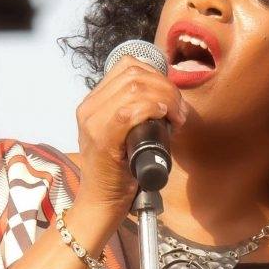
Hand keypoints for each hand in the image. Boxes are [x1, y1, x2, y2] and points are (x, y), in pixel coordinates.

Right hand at [73, 55, 187, 218]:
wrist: (101, 202)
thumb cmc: (119, 171)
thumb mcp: (124, 133)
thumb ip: (136, 111)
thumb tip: (168, 95)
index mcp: (93, 102)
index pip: (128, 66)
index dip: (156, 74)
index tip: (171, 97)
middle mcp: (89, 108)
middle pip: (134, 74)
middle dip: (166, 86)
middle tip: (179, 110)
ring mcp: (92, 122)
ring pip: (134, 87)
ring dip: (165, 97)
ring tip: (175, 117)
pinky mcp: (101, 139)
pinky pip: (129, 111)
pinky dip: (153, 109)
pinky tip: (165, 118)